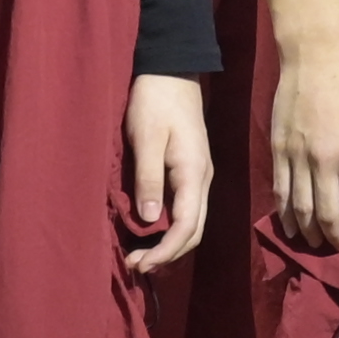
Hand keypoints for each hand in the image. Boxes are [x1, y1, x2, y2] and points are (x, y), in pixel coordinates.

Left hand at [121, 76, 212, 273]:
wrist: (172, 71)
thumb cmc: (155, 102)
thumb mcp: (147, 139)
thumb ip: (149, 179)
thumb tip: (148, 221)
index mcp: (194, 173)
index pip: (187, 226)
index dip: (165, 251)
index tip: (139, 264)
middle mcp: (203, 179)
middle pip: (194, 230)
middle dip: (168, 254)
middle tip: (135, 266)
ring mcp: (199, 175)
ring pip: (192, 222)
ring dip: (170, 244)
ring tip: (141, 255)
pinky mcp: (191, 171)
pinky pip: (187, 209)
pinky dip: (171, 228)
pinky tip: (151, 230)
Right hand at [263, 0, 338, 250]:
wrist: (314, 61)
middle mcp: (324, 163)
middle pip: (327, 216)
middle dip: (335, 239)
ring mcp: (297, 159)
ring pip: (300, 210)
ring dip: (309, 233)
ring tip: (317, 244)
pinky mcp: (277, 152)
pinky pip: (280, 192)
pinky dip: (286, 215)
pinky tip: (292, 228)